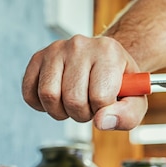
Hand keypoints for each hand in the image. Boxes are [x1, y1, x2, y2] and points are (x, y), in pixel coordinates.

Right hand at [21, 35, 147, 130]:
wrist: (107, 63)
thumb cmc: (121, 85)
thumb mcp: (136, 101)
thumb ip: (127, 115)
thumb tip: (101, 122)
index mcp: (109, 52)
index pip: (100, 98)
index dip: (104, 111)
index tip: (108, 103)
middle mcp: (80, 44)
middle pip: (73, 99)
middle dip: (82, 114)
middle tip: (91, 105)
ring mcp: (56, 49)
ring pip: (48, 95)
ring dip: (61, 111)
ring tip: (75, 102)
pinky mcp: (38, 57)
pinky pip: (29, 92)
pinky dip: (41, 105)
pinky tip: (57, 100)